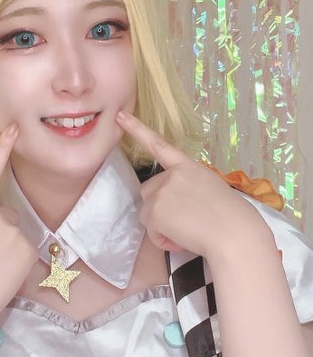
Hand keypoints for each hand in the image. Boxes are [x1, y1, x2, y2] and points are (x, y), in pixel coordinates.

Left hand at [116, 110, 272, 261]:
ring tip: (187, 232)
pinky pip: (152, 232)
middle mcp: (173, 175)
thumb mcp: (210, 189)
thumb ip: (188, 187)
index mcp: (189, 166)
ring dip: (161, 226)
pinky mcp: (156, 212)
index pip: (159, 145)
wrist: (235, 233)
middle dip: (159, 207)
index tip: (120, 116)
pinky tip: (182, 240)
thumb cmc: (232, 217)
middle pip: (149, 191)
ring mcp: (162, 192)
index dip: (137, 129)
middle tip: (184, 221)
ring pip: (148, 213)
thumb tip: (173, 207)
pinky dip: (164, 241)